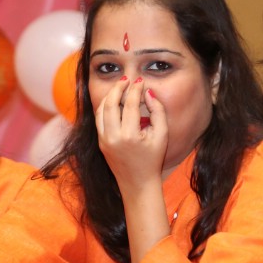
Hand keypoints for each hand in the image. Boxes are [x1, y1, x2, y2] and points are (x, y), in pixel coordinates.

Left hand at [96, 76, 168, 192]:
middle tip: (126, 79)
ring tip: (119, 87)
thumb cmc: (153, 159)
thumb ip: (158, 111)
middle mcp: (113, 137)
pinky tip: (113, 101)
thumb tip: (148, 92)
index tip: (140, 81)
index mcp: (130, 135)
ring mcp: (104, 140)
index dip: (135, 89)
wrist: (137, 183)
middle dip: (118, 88)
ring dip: (109, 96)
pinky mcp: (100, 142)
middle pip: (111, 104)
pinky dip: (105, 107)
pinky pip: (99, 119)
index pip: (131, 104)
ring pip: (101, 110)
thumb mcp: (162, 135)